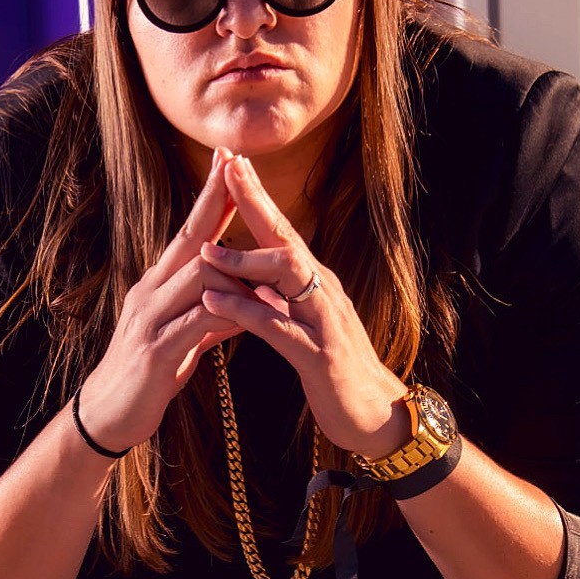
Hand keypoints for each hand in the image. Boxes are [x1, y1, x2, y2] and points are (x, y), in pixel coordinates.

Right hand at [77, 148, 246, 451]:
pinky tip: (253, 312)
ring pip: (199, 275)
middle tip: (241, 168)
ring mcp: (151, 318)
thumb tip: (238, 304)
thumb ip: (208, 317)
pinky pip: (199, 321)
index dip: (210, 197)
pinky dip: (228, 312)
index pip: (189, 231)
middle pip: (191, 238)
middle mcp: (151, 291)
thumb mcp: (182, 340)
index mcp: (158, 285)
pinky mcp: (156, 349)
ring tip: (269, 266)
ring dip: (238, 267)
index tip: (230, 161)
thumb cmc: (147, 376)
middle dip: (218, 203)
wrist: (108, 416)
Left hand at [198, 154, 409, 457]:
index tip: (231, 163)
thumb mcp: (306, 324)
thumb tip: (256, 271)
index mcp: (315, 283)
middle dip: (256, 203)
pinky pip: (277, 327)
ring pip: (284, 276)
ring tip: (205, 248)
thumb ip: (282, 297)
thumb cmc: (335, 370)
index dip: (258, 196)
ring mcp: (323, 321)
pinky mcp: (318, 356)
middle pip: (287, 237)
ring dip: (244, 259)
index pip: (283, 230)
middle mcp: (322, 292)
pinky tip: (215, 302)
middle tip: (227, 170)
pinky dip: (245, 311)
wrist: (374, 415)